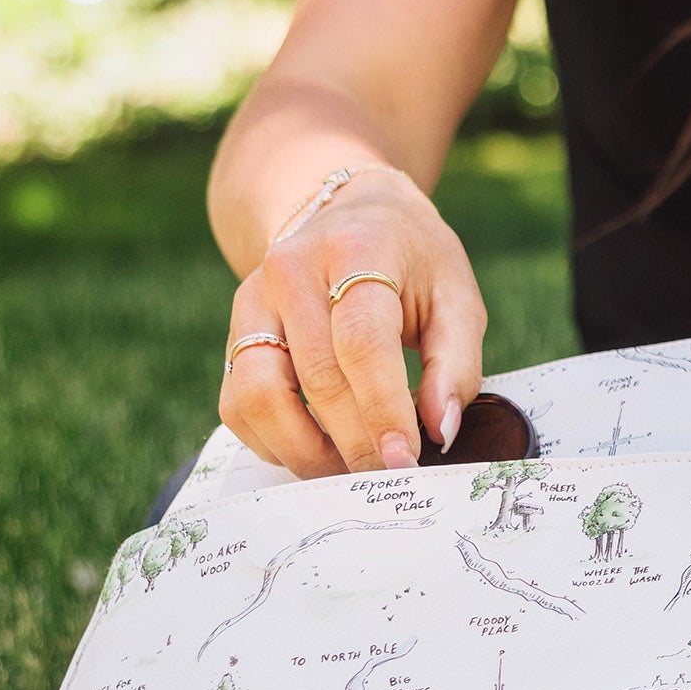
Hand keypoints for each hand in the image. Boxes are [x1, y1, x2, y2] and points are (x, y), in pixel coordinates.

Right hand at [218, 168, 488, 476]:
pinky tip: (317, 450)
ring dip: (304, 449)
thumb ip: (455, 363)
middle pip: (314, 375)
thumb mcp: (456, 294)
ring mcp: (251, 301)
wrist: (348, 214)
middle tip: (388, 475)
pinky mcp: (235, 332)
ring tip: (350, 471)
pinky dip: (273, 440)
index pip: (361, 341)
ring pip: (258, 394)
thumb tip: (440, 429)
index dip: (382, 409)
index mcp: (356, 250)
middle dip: (353, 441)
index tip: (405, 459)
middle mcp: (291, 271)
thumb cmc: (411, 260)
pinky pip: (238, 403)